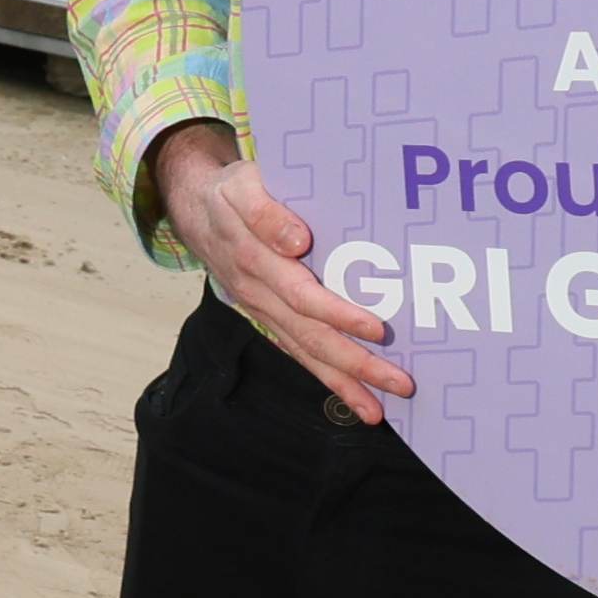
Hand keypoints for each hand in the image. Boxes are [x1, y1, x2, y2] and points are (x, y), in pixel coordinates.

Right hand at [152, 120, 404, 422]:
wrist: (198, 210)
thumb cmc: (233, 193)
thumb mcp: (242, 186)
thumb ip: (265, 212)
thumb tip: (297, 242)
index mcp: (256, 261)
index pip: (302, 296)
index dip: (339, 315)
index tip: (378, 329)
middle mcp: (260, 294)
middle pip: (311, 337)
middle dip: (356, 364)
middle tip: (400, 383)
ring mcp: (264, 312)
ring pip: (306, 353)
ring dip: (344, 383)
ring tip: (377, 411)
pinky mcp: (270, 319)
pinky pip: (298, 353)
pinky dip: (326, 379)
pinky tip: (354, 398)